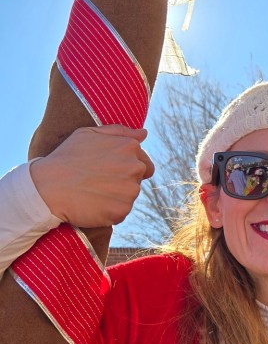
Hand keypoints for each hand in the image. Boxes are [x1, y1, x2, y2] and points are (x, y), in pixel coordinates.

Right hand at [30, 126, 153, 226]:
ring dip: (116, 196)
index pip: (144, 163)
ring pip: (129, 196)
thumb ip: (120, 132)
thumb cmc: (65, 158)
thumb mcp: (89, 133)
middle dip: (123, 181)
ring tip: (92, 192)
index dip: (126, 168)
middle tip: (97, 181)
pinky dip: (109, 211)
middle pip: (138, 180)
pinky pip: (121, 212)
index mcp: (130, 147)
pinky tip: (92, 204)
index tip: (107, 172)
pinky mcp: (122, 210)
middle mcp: (135, 167)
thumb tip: (144, 134)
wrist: (46, 187)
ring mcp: (130, 190)